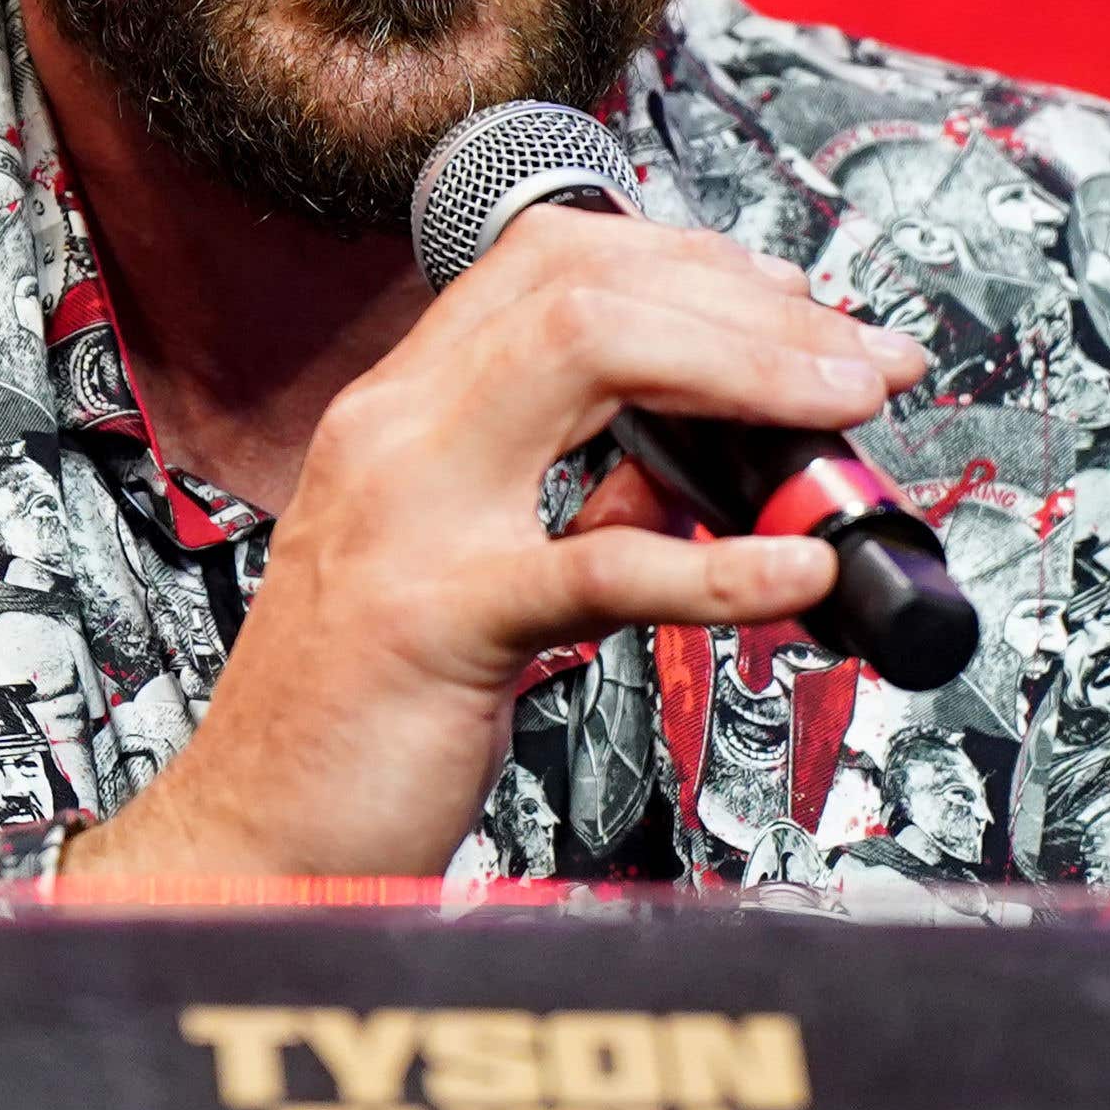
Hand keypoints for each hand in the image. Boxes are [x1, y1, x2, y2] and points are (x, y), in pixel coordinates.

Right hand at [63, 209, 928, 878]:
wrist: (250, 848)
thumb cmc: (359, 718)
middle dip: (747, 301)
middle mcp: (396, 435)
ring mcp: (410, 519)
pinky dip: (718, 562)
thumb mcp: (472, 568)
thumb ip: (576, 498)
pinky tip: (795, 575)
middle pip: (586, 281)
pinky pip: (600, 566)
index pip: (554, 261)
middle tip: (858, 358)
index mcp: (404, 413)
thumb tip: (707, 462)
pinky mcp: (441, 627)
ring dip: (749, 370)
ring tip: (846, 410)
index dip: (695, 262)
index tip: (796, 307)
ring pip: (591, 355)